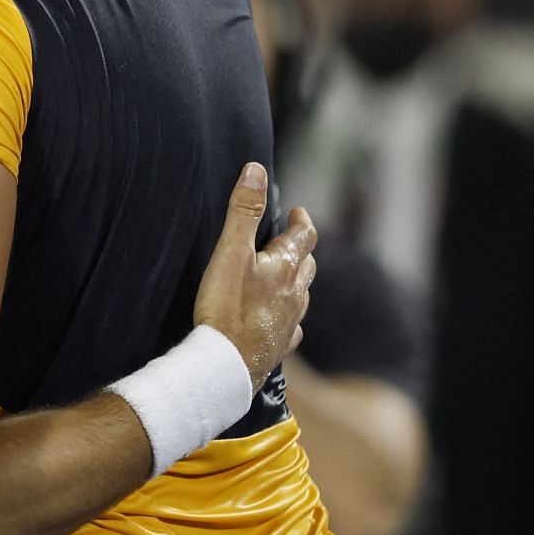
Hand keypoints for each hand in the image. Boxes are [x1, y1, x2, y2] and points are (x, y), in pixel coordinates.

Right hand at [192, 162, 316, 386]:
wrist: (226, 363)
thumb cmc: (226, 306)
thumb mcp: (230, 251)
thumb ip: (243, 211)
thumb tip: (256, 171)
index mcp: (285, 267)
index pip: (305, 236)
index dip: (302, 221)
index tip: (298, 212)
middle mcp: (294, 294)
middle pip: (307, 266)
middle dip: (301, 250)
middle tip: (291, 240)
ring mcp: (288, 323)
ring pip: (302, 297)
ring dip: (297, 283)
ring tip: (286, 277)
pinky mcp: (277, 347)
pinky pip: (291, 329)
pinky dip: (288, 318)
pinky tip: (281, 323)